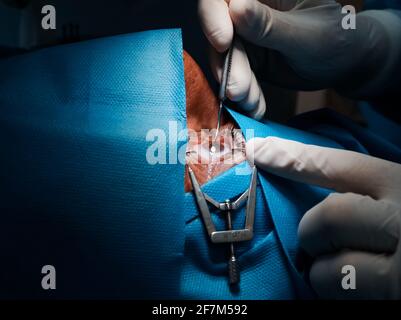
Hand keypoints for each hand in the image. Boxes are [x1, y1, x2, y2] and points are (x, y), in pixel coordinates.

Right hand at [199, 0, 397, 115]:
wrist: (345, 64)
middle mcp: (249, 12)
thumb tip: (234, 7)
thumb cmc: (335, 39)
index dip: (213, 16)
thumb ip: (269, 25)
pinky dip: (244, 95)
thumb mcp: (304, 34)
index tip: (223, 43)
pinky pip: (235, 77)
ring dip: (236, 84)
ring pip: (224, 59)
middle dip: (229, 65)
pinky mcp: (247, 60)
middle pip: (220, 33)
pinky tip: (256, 107)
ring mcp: (246, 37)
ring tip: (252, 103)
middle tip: (240, 91)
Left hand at [246, 137, 400, 298]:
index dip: (292, 157)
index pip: (336, 166)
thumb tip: (334, 193)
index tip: (258, 151)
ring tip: (332, 272)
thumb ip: (385, 191)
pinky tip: (360, 291)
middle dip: (311, 233)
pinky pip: (352, 301)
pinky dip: (345, 296)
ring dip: (324, 274)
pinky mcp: (399, 302)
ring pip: (334, 272)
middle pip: (328, 218)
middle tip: (313, 243)